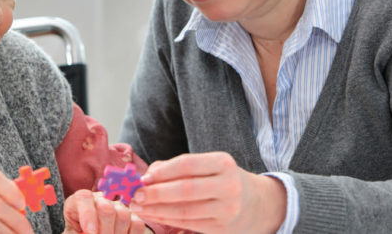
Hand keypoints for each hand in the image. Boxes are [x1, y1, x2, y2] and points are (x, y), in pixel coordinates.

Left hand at [63, 189, 150, 233]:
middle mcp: (99, 200)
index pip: (83, 197)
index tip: (90, 232)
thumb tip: (91, 231)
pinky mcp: (132, 217)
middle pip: (106, 208)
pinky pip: (137, 225)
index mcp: (78, 201)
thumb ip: (76, 233)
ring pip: (123, 216)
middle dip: (104, 231)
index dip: (87, 214)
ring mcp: (117, 207)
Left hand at [128, 152, 286, 233]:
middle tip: (136, 195)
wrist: (255, 204)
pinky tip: (153, 215)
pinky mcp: (222, 228)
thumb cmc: (221, 179)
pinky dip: (167, 219)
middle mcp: (228, 185)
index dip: (162, 171)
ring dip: (157, 209)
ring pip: (185, 210)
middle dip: (156, 193)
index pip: (187, 164)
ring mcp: (227, 209)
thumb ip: (177, 167)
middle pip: (185, 190)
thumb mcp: (207, 166)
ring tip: (138, 206)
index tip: (143, 177)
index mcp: (223, 163)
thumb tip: (147, 175)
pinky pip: (189, 224)